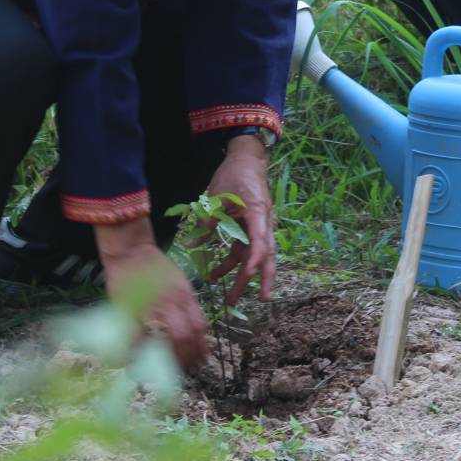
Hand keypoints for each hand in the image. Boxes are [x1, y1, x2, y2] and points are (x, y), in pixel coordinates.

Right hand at [94, 219, 209, 367]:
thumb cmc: (156, 268)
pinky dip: (140, 351)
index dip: (201, 348)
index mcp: (185, 295)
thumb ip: (188, 306)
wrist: (131, 252)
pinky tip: (140, 357)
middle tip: (184, 367)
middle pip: (186, 336)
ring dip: (168, 357)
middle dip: (186, 357)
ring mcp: (152, 305)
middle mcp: (172, 301)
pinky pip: (138, 336)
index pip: (200, 327)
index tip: (199, 359)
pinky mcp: (132, 308)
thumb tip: (196, 333)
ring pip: (167, 338)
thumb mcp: (180, 283)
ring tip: (165, 367)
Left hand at [201, 135, 276, 305]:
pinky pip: (243, 249)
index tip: (248, 276)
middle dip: (263, 279)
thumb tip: (194, 244)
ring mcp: (258, 226)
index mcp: (257, 214)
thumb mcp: (217, 196)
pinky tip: (216, 273)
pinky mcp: (250, 227)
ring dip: (242, 276)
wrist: (247, 159)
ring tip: (231, 298)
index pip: (260, 242)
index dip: (255, 261)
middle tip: (261, 301)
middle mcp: (262, 223)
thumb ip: (208, 220)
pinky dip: (232, 262)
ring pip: (255, 256)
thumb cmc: (235, 174)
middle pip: (267, 255)